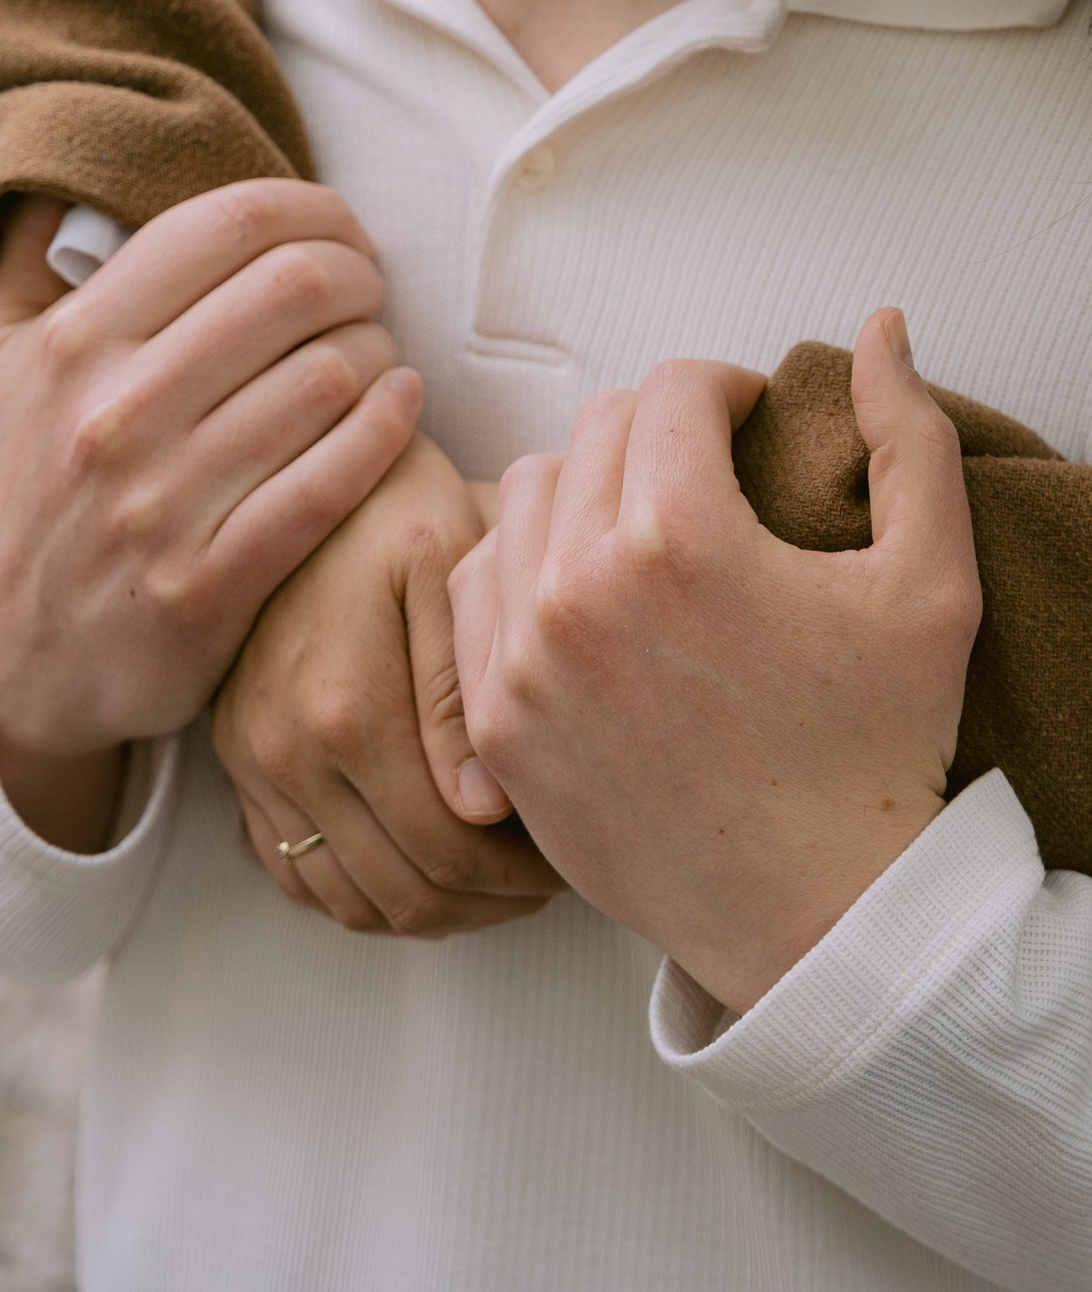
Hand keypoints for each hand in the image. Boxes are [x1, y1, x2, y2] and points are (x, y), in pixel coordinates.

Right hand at [0, 181, 419, 850]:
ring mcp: (162, 504)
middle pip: (296, 286)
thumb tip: (64, 186)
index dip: (314, 210)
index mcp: (75, 344)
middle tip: (368, 293)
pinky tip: (399, 406)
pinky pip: (336, 479)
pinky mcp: (209, 586)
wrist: (2, 667)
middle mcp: (116, 414)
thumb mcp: (2, 367)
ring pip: (330, 376)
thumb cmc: (24, 493)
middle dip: (359, 275)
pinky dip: (389, 426)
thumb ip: (29, 267)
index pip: (231, 224)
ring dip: (378, 350)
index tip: (339, 231)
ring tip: (374, 356)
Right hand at [213, 433, 561, 938]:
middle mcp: (284, 752)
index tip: (571, 852)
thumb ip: (464, 691)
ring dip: (431, 908)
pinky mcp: (239, 764)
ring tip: (501, 880)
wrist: (302, 465)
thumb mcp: (450, 565)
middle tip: (550, 877)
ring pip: (349, 898)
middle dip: (489, 902)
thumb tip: (484, 810)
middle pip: (401, 891)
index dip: (521, 875)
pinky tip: (427, 863)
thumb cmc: (396, 502)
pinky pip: (300, 873)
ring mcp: (253, 765)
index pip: (445, 851)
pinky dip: (368, 890)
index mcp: (345, 709)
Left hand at [451, 309, 979, 1010]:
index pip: (673, 388)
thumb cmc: (884, 745)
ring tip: (651, 528)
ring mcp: (523, 662)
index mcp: (681, 539)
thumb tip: (883, 325)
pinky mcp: (496, 728)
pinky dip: (526, 569)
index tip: (758, 424)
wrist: (822, 915)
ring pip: (527, 495)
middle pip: (600, 430)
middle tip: (717, 476)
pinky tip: (588, 593)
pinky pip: (477, 589)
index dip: (730, 389)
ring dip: (590, 489)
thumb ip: (910, 433)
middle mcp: (580, 590)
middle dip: (664, 433)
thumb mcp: (935, 577)